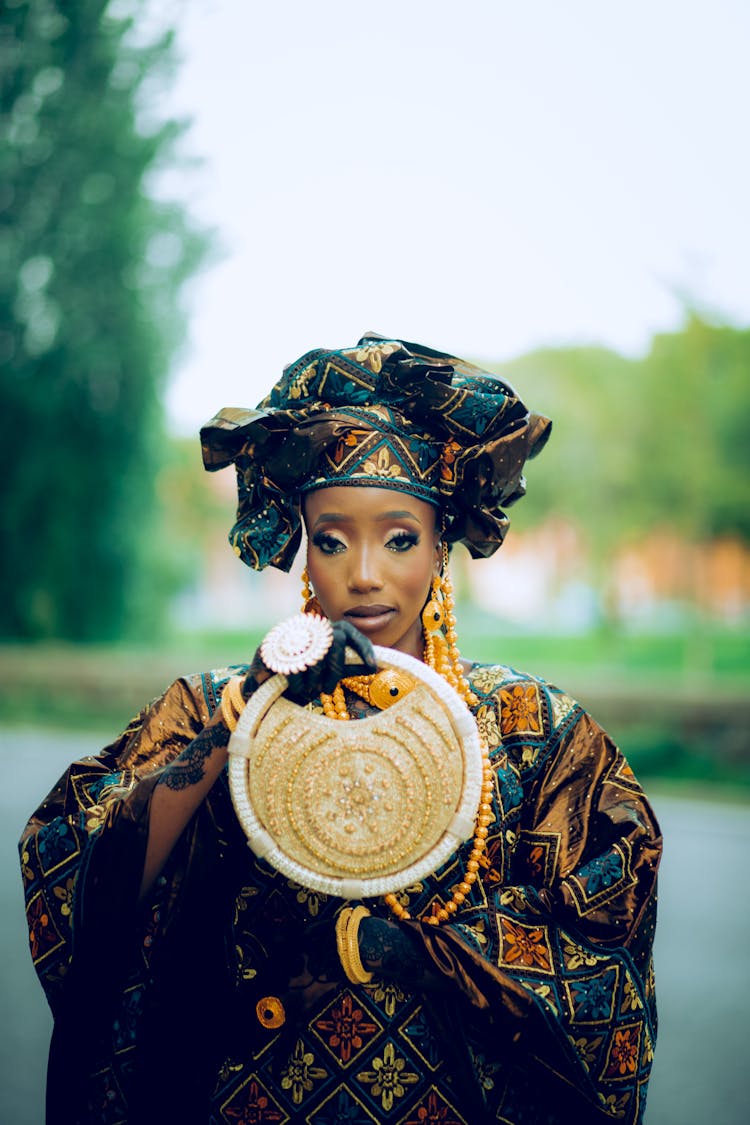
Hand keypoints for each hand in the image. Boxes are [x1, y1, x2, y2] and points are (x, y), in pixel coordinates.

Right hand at [258, 618, 376, 704]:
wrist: (262, 690)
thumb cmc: (300, 681)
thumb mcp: (327, 674)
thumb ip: (347, 666)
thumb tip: (374, 665)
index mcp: (323, 632)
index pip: (349, 631)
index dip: (363, 647)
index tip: (372, 666)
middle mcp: (306, 629)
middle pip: (335, 640)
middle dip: (335, 669)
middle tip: (326, 689)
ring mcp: (287, 637)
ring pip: (316, 655)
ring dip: (314, 680)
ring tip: (309, 691)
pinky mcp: (269, 650)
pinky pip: (294, 668)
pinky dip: (298, 685)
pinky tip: (295, 690)